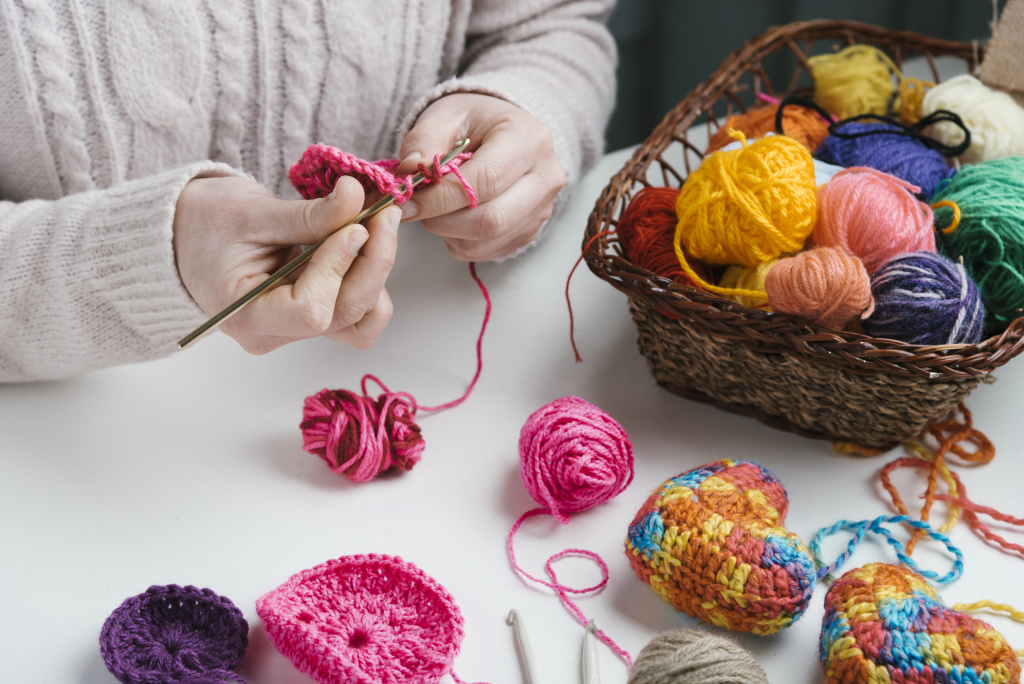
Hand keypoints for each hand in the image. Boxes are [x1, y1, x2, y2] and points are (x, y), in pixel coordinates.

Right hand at [173, 174, 398, 353]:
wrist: (187, 235)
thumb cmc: (205, 224)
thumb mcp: (252, 212)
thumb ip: (309, 214)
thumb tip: (356, 196)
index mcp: (245, 316)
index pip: (310, 311)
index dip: (338, 267)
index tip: (353, 225)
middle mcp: (274, 334)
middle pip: (344, 314)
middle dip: (373, 262)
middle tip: (383, 212)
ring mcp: (296, 331)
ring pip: (360, 320)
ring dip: (377, 274)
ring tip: (376, 228)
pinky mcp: (314, 317)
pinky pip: (357, 312)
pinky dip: (370, 279)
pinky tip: (365, 244)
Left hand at [398, 93, 565, 260]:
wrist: (501, 132)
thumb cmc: (474, 122)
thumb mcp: (445, 115)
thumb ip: (423, 142)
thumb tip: (410, 173)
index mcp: (529, 140)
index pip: (485, 181)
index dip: (441, 197)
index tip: (407, 202)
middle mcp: (545, 178)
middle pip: (492, 220)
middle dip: (443, 221)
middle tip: (416, 209)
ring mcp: (542, 209)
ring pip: (487, 241)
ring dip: (448, 233)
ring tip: (436, 208)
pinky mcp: (530, 231)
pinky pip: (487, 251)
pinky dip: (459, 241)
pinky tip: (453, 217)